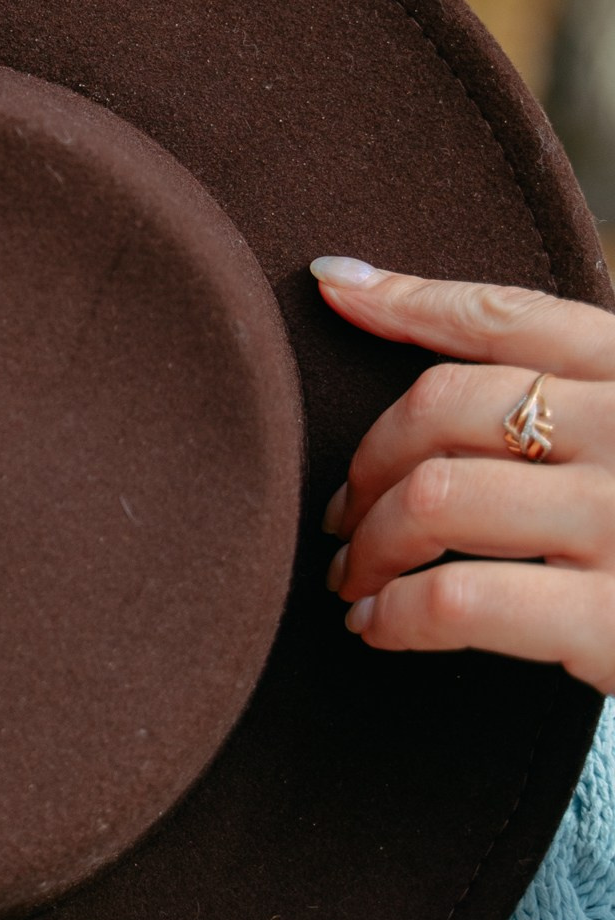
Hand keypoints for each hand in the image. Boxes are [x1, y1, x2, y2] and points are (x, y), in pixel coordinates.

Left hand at [315, 258, 614, 692]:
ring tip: (354, 581)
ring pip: (434, 500)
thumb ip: (587, 395)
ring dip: (366, 546)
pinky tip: (381, 628)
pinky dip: (394, 613)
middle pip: (445, 411)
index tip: (332, 290)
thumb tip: (417, 316)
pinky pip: (456, 598)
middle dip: (365, 462)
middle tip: (342, 515)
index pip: (512, 316)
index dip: (411, 300)